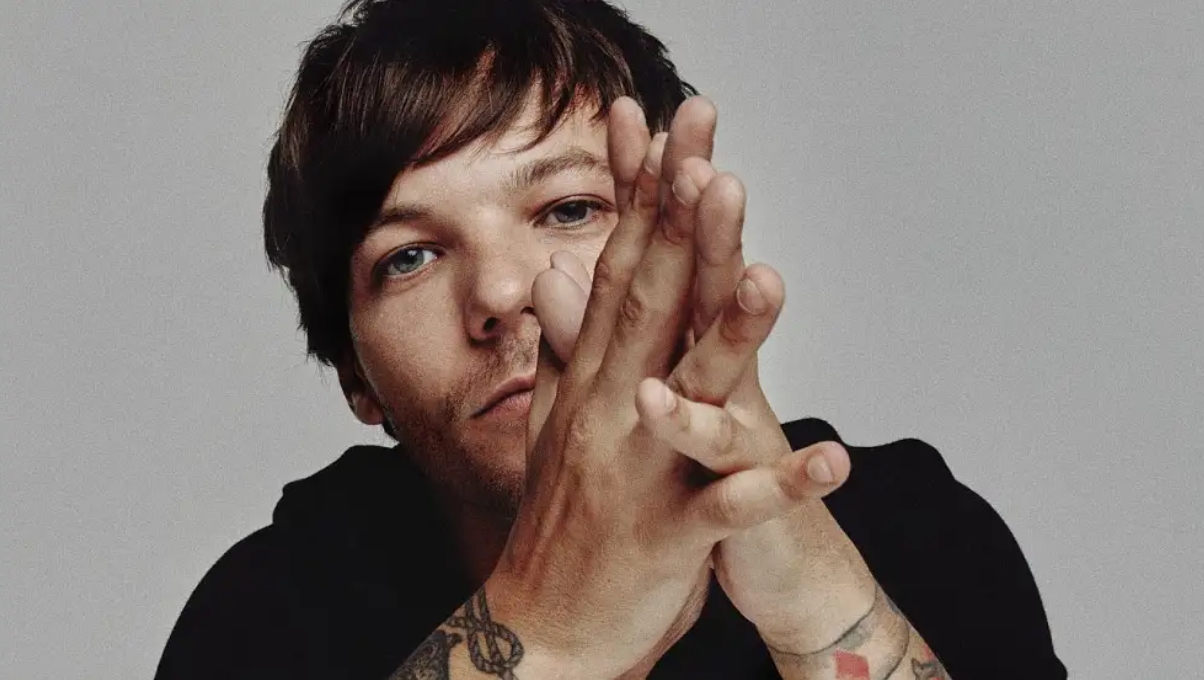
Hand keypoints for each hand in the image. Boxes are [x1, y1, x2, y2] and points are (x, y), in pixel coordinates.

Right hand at [487, 96, 828, 679]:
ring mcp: (637, 473)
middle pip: (649, 306)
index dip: (644, 198)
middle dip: (680, 225)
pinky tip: (834, 458)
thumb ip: (564, 343)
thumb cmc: (564, 520)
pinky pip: (730, 507)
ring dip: (732, 336)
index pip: (619, 271)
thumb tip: (554, 273)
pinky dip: (781, 484)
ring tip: (771, 278)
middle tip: (709, 151)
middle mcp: (609, 412)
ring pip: (689, 395)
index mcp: (592, 381)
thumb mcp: (558, 420)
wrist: (541, 628)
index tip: (668, 130)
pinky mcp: (667, 537)